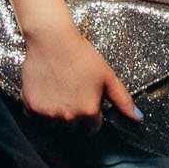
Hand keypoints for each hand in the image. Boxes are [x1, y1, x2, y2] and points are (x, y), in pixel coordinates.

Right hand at [20, 19, 140, 130]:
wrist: (52, 39)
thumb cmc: (82, 55)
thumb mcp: (107, 76)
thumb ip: (123, 100)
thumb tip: (138, 119)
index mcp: (89, 111)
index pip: (92, 127)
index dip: (92, 115)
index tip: (87, 101)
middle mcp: (68, 116)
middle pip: (72, 127)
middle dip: (74, 115)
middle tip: (72, 92)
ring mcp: (48, 113)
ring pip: (53, 124)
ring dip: (56, 114)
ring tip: (58, 92)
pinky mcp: (30, 106)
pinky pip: (34, 116)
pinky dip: (38, 108)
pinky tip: (44, 91)